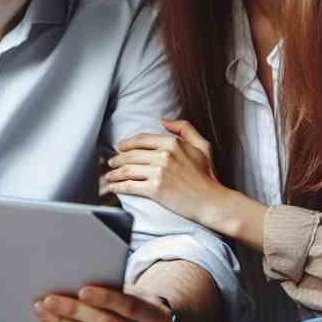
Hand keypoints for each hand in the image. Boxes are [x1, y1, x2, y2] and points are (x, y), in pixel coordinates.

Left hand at [34, 284, 172, 321]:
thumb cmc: (144, 306)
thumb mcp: (143, 296)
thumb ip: (119, 289)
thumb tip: (84, 278)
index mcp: (155, 317)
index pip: (129, 306)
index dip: (106, 299)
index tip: (83, 289)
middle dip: (75, 312)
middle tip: (49, 299)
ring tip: (41, 308)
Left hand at [104, 119, 223, 223]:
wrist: (211, 201)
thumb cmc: (206, 175)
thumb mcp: (201, 145)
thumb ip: (183, 128)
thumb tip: (162, 120)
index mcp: (172, 143)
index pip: (141, 139)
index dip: (127, 143)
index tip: (120, 148)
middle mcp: (164, 155)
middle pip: (131, 154)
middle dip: (117, 159)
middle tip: (111, 163)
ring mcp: (159, 172)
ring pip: (127, 169)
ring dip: (114, 173)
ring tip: (109, 176)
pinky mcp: (155, 189)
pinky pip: (130, 185)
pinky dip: (118, 186)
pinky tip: (114, 187)